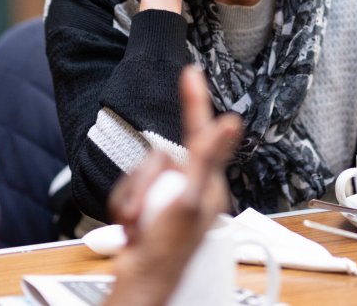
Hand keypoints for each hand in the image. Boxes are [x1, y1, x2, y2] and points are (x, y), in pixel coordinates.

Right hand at [106, 66, 241, 305]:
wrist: (140, 284)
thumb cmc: (169, 249)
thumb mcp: (191, 199)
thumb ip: (208, 156)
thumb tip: (232, 123)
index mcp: (207, 182)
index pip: (201, 132)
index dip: (195, 100)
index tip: (191, 72)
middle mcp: (190, 187)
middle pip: (158, 157)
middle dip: (144, 183)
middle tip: (147, 212)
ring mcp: (168, 198)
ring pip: (140, 173)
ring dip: (132, 199)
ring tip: (140, 224)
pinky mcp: (150, 208)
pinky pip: (127, 190)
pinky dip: (124, 207)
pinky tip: (133, 227)